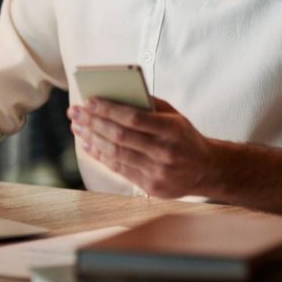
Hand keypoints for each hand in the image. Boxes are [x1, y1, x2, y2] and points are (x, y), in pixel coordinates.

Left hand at [67, 97, 216, 198]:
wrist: (206, 169)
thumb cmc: (184, 136)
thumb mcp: (174, 116)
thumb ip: (149, 105)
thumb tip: (115, 94)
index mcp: (172, 129)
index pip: (133, 118)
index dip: (108, 109)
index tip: (88, 101)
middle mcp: (165, 152)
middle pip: (120, 136)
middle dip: (93, 122)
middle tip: (75, 112)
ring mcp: (157, 172)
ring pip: (116, 154)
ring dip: (92, 139)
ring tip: (77, 126)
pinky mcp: (151, 187)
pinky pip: (119, 169)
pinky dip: (100, 156)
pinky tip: (88, 144)